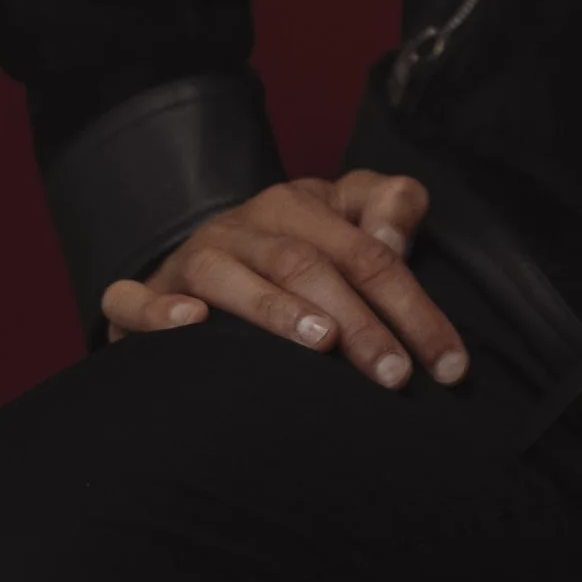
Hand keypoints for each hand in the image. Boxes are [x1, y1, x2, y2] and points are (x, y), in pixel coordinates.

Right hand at [99, 170, 468, 389]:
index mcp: (298, 206)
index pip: (368, 254)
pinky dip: (156, 312)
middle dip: (358, 323)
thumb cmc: (299, 242)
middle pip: (306, 266)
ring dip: (275, 310)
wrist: (211, 246)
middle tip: (394, 376)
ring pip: (230, 277)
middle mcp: (243, 227)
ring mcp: (192, 258)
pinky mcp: (148, 292)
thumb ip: (388, 207)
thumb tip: (395, 237)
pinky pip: (132, 299)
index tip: (449, 366)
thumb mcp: (348, 211)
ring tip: (320, 345)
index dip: (413, 308)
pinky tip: (191, 326)